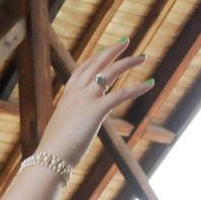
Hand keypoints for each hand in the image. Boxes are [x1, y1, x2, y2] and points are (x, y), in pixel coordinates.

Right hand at [37, 40, 152, 166]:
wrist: (50, 158)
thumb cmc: (55, 149)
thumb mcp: (62, 127)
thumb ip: (71, 120)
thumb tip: (76, 125)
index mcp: (68, 96)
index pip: (82, 69)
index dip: (95, 58)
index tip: (105, 51)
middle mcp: (76, 93)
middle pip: (97, 64)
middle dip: (112, 51)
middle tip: (125, 41)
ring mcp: (86, 100)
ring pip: (110, 73)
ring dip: (128, 62)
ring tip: (142, 57)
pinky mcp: (96, 111)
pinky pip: (121, 94)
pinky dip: (137, 88)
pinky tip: (150, 83)